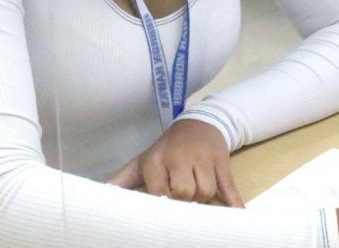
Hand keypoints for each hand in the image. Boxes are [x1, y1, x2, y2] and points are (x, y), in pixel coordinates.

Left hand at [107, 119, 243, 206]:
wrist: (199, 123)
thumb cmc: (167, 149)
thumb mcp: (143, 161)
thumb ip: (121, 182)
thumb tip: (100, 196)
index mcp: (158, 159)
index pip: (160, 192)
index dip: (162, 204)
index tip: (162, 210)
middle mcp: (181, 157)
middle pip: (185, 192)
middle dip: (184, 201)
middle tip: (182, 200)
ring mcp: (204, 159)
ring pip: (206, 191)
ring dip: (202, 199)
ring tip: (196, 195)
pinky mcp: (222, 163)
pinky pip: (229, 187)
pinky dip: (234, 203)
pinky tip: (238, 215)